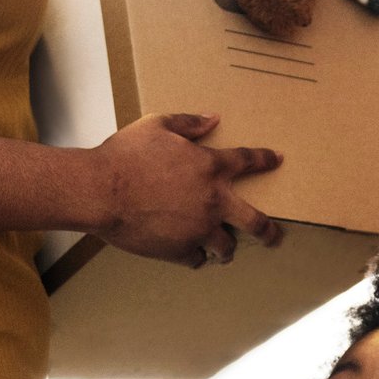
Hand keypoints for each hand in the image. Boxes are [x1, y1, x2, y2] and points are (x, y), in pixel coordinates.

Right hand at [90, 112, 284, 266]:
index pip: (248, 161)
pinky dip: (196, 256)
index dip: (265, 159)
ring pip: (226, 248)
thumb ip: (188, 123)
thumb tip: (213, 118)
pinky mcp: (179, 250)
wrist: (101, 191)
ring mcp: (198, 229)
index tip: (276, 160)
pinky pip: (197, 259)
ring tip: (226, 252)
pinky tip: (192, 254)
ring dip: (227, 249)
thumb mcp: (157, 125)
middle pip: (255, 221)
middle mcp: (212, 201)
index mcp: (210, 167)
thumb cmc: (125, 155)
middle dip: (269, 231)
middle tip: (275, 237)